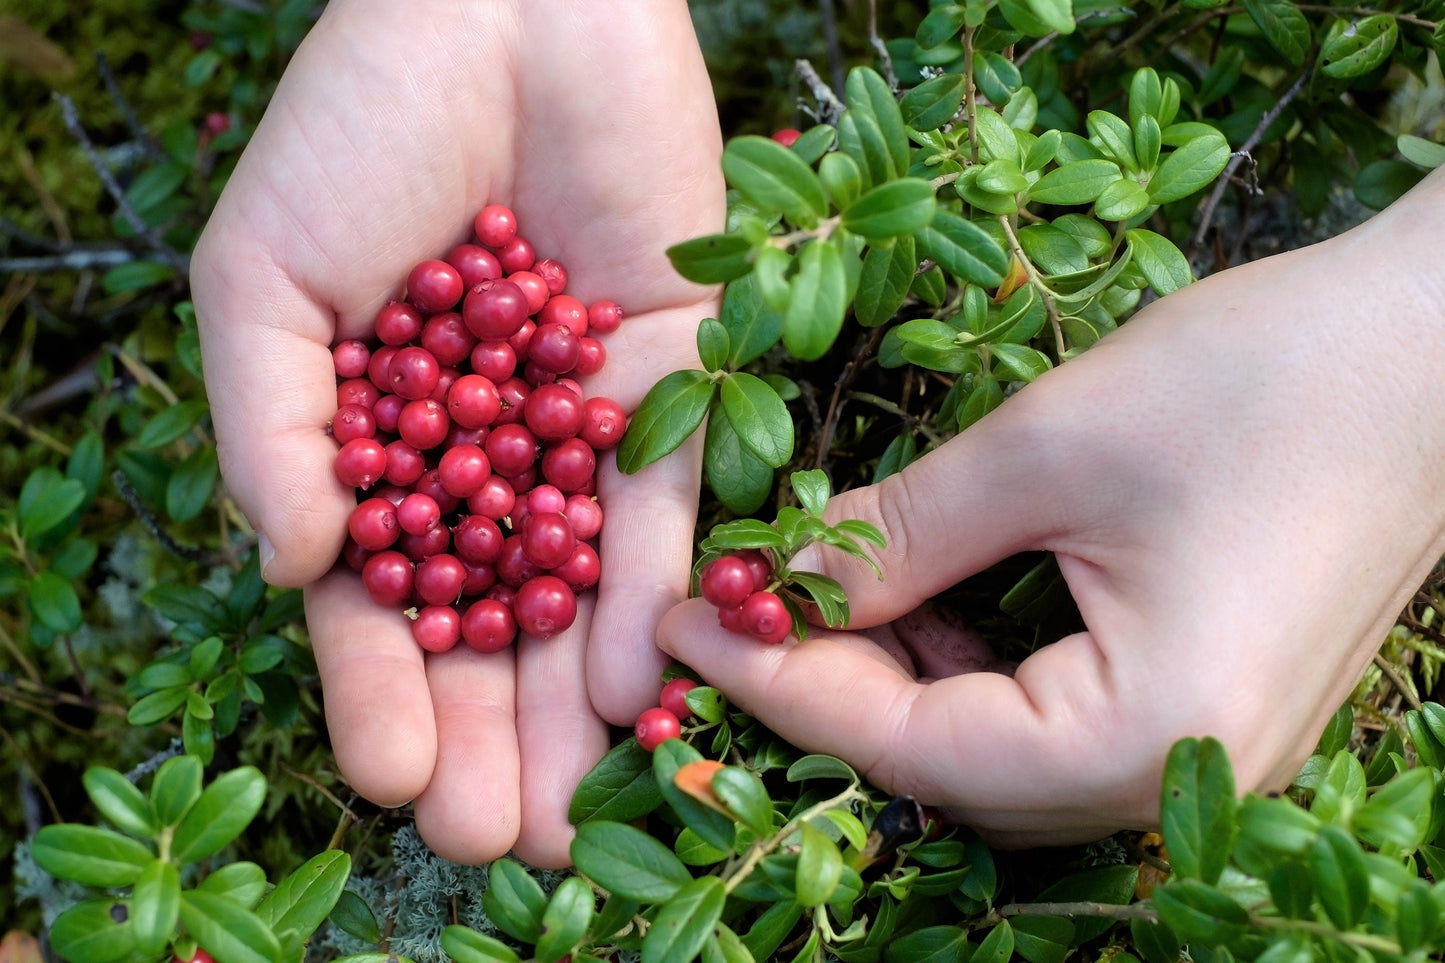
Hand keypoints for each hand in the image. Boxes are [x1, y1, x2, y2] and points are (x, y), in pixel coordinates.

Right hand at [192, 0, 722, 864]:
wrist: (505, 4)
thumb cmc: (361, 130)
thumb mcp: (264, 280)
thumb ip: (272, 429)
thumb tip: (291, 572)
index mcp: (383, 444)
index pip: (381, 598)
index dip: (382, 692)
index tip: (390, 782)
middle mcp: (489, 456)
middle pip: (490, 622)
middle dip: (489, 733)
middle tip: (499, 842)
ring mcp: (584, 427)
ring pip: (578, 590)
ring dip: (569, 704)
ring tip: (569, 813)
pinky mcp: (676, 380)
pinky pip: (661, 500)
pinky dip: (645, 587)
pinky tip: (627, 680)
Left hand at [659, 172, 1444, 845]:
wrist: (1432, 351)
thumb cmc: (1260, 385)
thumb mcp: (1046, 449)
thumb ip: (899, 536)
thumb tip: (782, 583)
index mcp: (1138, 738)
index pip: (904, 746)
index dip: (777, 684)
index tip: (680, 628)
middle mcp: (1170, 780)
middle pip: (946, 768)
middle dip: (827, 688)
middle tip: (733, 611)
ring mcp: (1197, 754)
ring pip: (992, 754)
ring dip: (894, 681)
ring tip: (810, 598)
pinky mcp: (1204, 707)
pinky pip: (1050, 720)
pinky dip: (968, 670)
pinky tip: (917, 601)